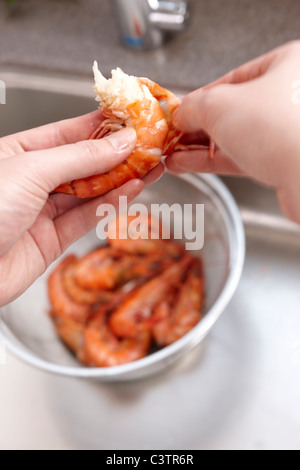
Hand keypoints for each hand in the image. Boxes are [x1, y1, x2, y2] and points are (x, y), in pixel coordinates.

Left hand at [0, 111, 162, 306]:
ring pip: (90, 191)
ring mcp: (42, 211)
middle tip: (149, 145)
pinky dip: (110, 205)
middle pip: (83, 163)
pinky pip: (86, 218)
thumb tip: (119, 142)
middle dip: (118, 154)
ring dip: (121, 179)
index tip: (131, 118)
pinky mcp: (51, 240)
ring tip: (151, 166)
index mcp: (17, 152)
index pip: (67, 132)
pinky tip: (131, 190)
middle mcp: (30, 181)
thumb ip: (80, 157)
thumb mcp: (31, 170)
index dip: (102, 125)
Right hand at [166, 41, 299, 222]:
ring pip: (234, 136)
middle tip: (172, 135)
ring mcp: (287, 131)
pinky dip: (211, 161)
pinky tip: (186, 165)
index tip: (179, 110)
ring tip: (172, 155)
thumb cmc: (276, 129)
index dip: (199, 96)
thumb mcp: (219, 105)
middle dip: (196, 126)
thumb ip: (193, 106)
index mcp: (285, 67)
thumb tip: (180, 115)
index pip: (232, 78)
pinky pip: (240, 156)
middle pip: (231, 109)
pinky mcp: (282, 161)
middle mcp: (289, 97)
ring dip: (199, 147)